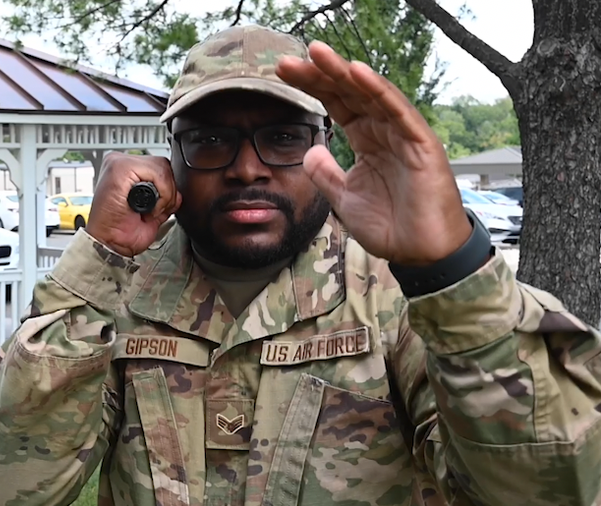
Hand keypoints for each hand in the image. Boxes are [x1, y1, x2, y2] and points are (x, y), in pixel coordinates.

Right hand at [86, 153, 180, 257]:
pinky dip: (161, 195)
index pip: (161, 166)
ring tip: (150, 211)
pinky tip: (148, 210)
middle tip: (156, 211)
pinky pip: (156, 173)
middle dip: (168, 191)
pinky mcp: (119, 168)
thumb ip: (165, 198)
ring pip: (162, 168)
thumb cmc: (122, 232)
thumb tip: (178, 193)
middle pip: (163, 164)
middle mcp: (121, 163)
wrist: (108, 245)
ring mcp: (119, 163)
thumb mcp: (152, 212)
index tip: (160, 208)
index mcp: (127, 170)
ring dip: (165, 195)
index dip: (168, 188)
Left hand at [275, 41, 471, 265]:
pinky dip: (377, 91)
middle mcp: (384, 131)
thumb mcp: (345, 198)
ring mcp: (403, 135)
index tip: (282, 72)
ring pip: (370, 94)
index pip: (337, 105)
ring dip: (343, 72)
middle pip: (349, 93)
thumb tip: (309, 152)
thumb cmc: (390, 226)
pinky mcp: (421, 144)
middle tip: (287, 60)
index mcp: (367, 140)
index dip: (312, 87)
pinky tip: (356, 72)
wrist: (420, 254)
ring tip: (316, 53)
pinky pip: (397, 111)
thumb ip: (326, 174)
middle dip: (319, 74)